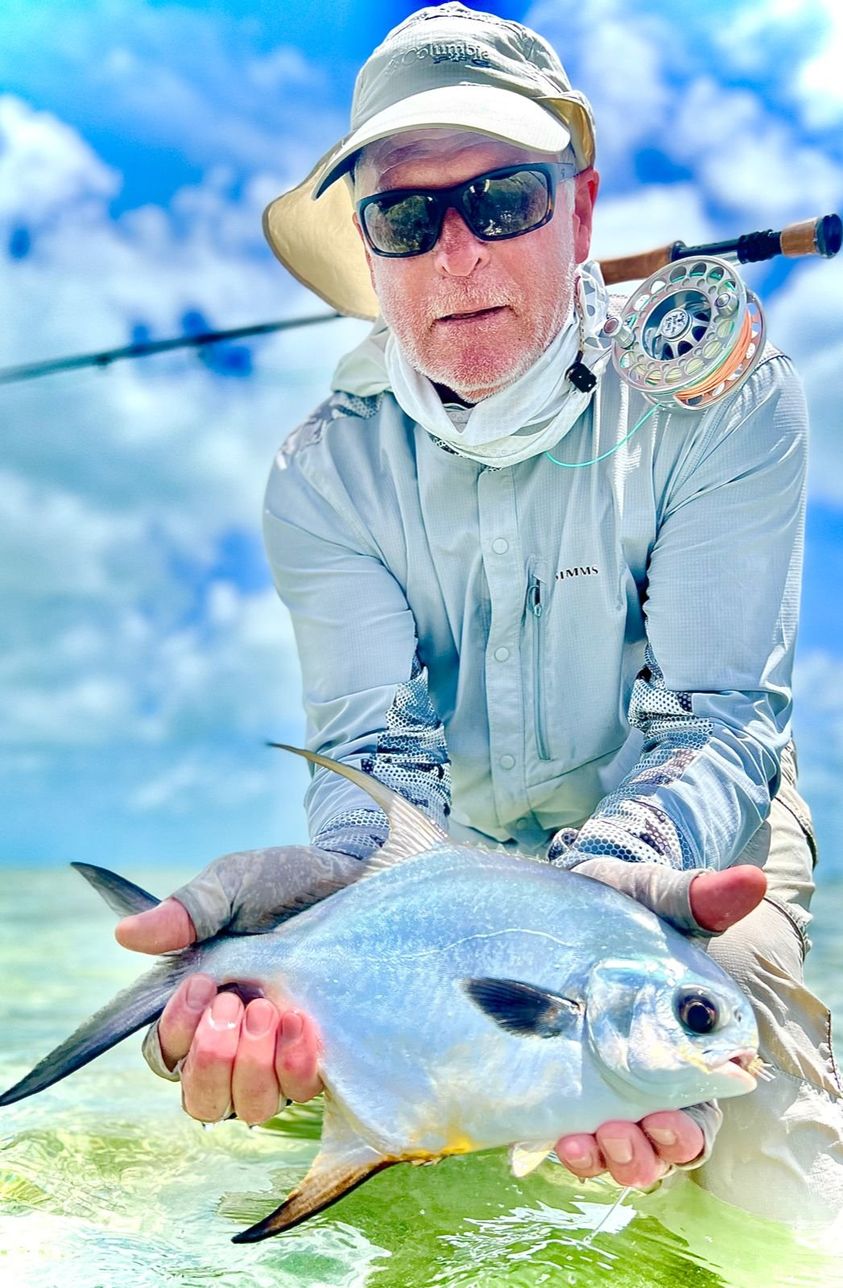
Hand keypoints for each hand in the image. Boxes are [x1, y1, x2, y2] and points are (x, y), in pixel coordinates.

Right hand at [115, 847, 339, 1121]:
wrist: (343, 872)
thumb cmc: (277, 883)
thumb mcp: (229, 887)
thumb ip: (184, 913)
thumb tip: (126, 935)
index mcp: (198, 1007)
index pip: (165, 1055)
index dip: (175, 1035)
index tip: (201, 987)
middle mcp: (232, 1042)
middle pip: (201, 1100)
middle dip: (211, 1059)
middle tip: (233, 1003)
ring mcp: (275, 1055)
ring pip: (249, 1108)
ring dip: (252, 1067)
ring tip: (268, 1009)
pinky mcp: (316, 1056)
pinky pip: (300, 1091)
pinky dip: (294, 1064)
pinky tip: (300, 1021)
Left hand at [554, 864, 763, 1184]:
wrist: (569, 898)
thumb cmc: (624, 902)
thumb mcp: (658, 896)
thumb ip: (700, 898)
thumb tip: (750, 880)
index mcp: (689, 1042)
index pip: (701, 1108)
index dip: (686, 1130)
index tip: (664, 1119)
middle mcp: (655, 1074)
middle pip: (661, 1142)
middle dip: (646, 1154)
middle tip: (622, 1136)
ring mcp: (609, 1082)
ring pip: (620, 1147)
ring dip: (607, 1158)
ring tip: (584, 1145)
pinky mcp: (566, 1083)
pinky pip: (575, 1133)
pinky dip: (569, 1147)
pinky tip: (554, 1140)